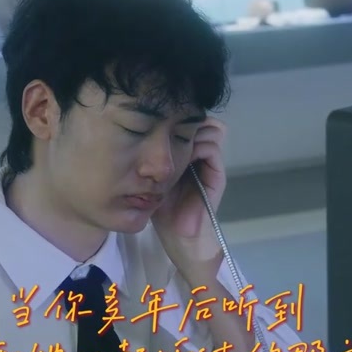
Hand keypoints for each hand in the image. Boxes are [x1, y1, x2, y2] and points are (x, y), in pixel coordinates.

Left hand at [151, 117, 226, 286]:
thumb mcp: (151, 176)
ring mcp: (210, 164)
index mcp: (185, 153)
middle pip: (201, 120)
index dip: (177, 116)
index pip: (188, 122)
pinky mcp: (217, 174)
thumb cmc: (161, 208)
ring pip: (211, 129)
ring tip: (176, 137)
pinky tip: (182, 152)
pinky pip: (212, 148)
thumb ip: (150, 157)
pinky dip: (198, 145)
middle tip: (168, 123)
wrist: (179, 235)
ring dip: (193, 130)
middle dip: (186, 118)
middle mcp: (200, 155)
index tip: (158, 117)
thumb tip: (134, 128)